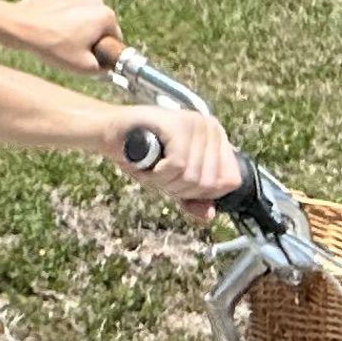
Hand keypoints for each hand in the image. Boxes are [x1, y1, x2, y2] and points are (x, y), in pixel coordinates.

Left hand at [12, 0, 123, 72]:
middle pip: (98, 23)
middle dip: (88, 34)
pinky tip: (49, 22)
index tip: (86, 55)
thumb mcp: (83, 67)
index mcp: (106, 16)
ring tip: (57, 35)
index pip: (113, 37)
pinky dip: (62, 11)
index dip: (102, 49)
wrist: (21, 26)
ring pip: (83, 11)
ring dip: (75, 22)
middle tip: (70, 47)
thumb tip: (109, 68)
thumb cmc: (53, 46)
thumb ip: (104, 69)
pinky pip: (67, 2)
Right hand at [102, 103, 243, 215]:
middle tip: (160, 173)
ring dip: (166, 181)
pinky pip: (178, 166)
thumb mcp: (172, 181)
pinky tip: (151, 163)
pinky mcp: (179, 125)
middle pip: (210, 183)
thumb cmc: (141, 155)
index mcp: (217, 138)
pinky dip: (160, 173)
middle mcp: (211, 127)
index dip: (202, 193)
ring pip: (193, 177)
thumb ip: (192, 197)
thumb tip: (208, 216)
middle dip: (180, 189)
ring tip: (153, 166)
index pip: (231, 181)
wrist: (110, 133)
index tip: (178, 181)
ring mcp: (196, 124)